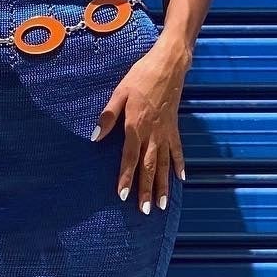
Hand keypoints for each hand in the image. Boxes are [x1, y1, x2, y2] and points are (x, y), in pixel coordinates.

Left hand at [92, 52, 187, 211]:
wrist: (168, 65)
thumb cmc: (140, 77)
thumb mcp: (119, 93)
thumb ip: (108, 116)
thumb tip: (94, 137)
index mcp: (136, 126)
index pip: (130, 158)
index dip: (126, 177)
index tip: (123, 196)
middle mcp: (153, 134)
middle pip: (149, 167)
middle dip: (146, 190)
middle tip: (144, 211)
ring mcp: (166, 132)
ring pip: (164, 164)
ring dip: (162, 185)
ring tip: (161, 205)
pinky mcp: (174, 127)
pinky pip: (178, 150)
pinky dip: (180, 165)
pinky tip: (181, 179)